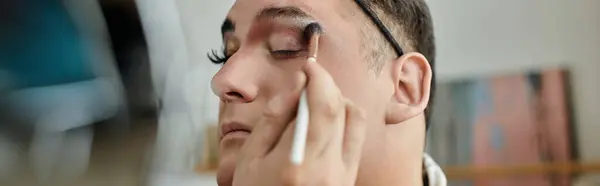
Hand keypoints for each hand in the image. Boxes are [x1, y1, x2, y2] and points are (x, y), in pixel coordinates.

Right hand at [232, 59, 366, 185]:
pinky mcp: (349, 180)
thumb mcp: (250, 158)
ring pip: (356, 122)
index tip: (309, 65)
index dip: (319, 78)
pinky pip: (356, 139)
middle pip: (344, 110)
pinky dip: (344, 121)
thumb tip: (295, 85)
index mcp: (299, 164)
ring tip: (315, 100)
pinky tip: (322, 122)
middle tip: (310, 78)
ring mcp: (344, 178)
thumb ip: (273, 119)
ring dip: (340, 102)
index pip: (322, 107)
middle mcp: (329, 171)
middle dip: (328, 86)